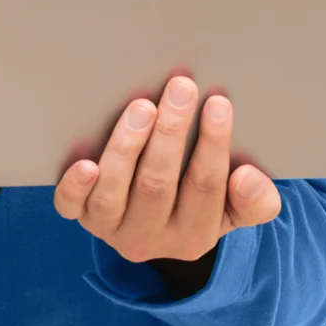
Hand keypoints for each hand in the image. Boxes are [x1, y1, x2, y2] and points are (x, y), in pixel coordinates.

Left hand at [53, 76, 280, 264]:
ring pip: (114, 192)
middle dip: (171, 133)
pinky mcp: (80, 214)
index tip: (218, 102)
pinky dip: (76, 186)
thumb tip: (247, 179)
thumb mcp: (235, 206)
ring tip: (142, 107)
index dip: (213, 144)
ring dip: (127, 147)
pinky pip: (71, 206)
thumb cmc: (197, 196)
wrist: (153, 223)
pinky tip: (84, 163)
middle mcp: (151, 238)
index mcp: (195, 236)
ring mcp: (111, 227)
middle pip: (157, 185)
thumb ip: (254, 199)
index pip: (205, 188)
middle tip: (181, 88)